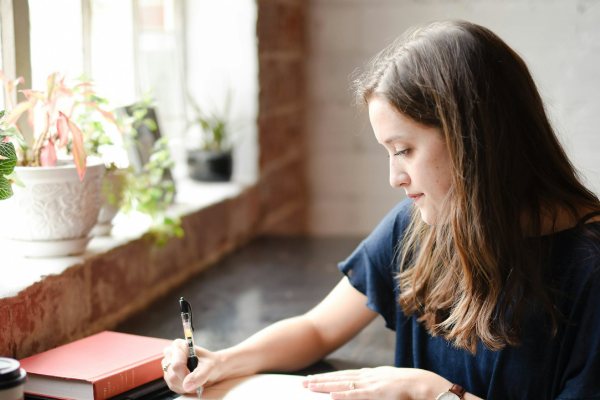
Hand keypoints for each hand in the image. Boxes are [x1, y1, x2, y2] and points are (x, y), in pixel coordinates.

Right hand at [161, 339, 222, 393]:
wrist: (212, 368)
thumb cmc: (211, 363)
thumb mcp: (210, 366)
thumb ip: (200, 375)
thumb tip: (187, 385)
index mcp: (179, 346)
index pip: (176, 365)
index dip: (186, 375)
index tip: (196, 377)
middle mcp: (170, 354)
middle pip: (172, 375)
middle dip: (186, 381)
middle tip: (198, 379)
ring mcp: (168, 365)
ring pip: (172, 382)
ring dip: (185, 386)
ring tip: (195, 379)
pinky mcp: (168, 375)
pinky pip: (173, 386)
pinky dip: (183, 388)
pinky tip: (190, 382)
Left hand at [302, 366, 451, 398]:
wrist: (428, 385)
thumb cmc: (412, 387)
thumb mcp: (391, 386)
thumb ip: (378, 387)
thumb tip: (366, 391)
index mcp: (373, 375)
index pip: (345, 375)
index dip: (329, 377)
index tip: (314, 379)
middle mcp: (369, 376)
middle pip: (340, 377)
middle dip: (321, 380)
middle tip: (303, 383)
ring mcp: (373, 383)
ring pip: (344, 383)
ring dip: (325, 385)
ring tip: (309, 387)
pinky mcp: (378, 393)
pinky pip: (357, 394)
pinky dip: (343, 394)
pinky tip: (331, 396)